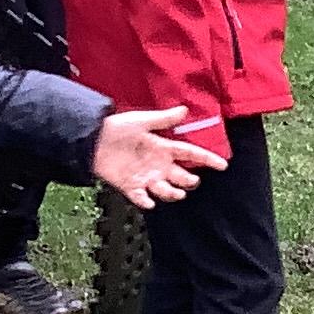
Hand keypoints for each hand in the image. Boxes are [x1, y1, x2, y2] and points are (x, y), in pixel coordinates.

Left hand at [89, 109, 219, 206]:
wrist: (91, 139)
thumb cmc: (115, 128)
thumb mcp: (141, 120)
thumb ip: (163, 119)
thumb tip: (185, 110)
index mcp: (163, 148)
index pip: (190, 154)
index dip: (207, 159)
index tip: (222, 165)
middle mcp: (158, 164)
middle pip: (182, 177)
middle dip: (189, 181)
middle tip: (190, 180)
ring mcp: (145, 177)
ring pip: (167, 191)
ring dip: (173, 194)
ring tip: (175, 192)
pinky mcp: (131, 186)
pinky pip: (142, 199)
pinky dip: (146, 202)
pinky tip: (148, 202)